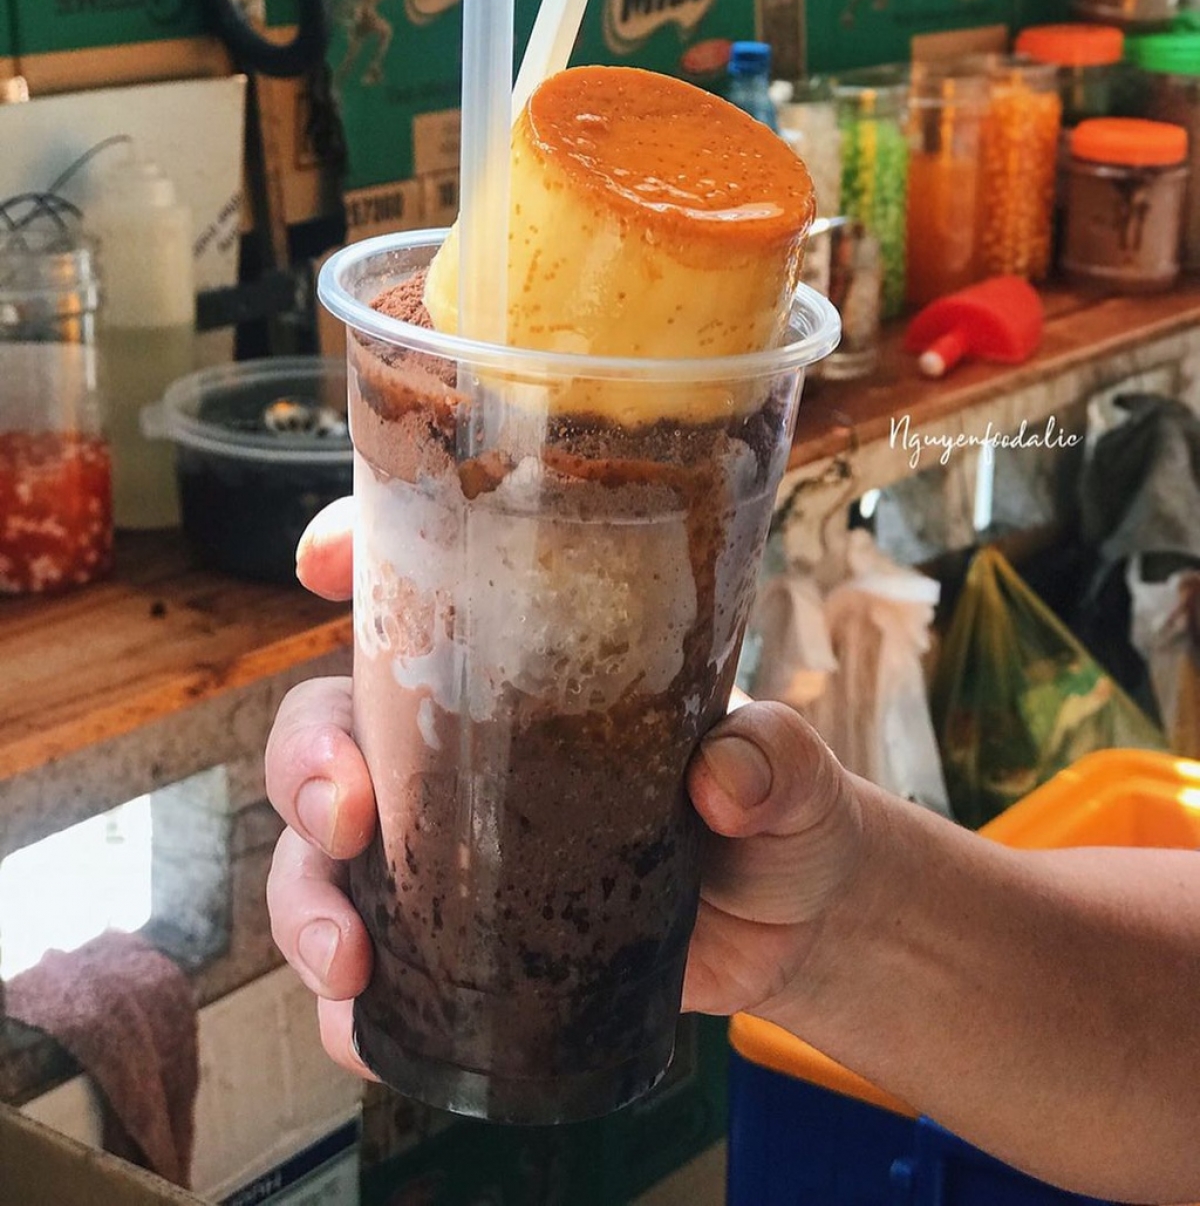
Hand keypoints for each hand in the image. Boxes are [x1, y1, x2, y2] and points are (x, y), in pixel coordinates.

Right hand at [266, 500, 867, 1075]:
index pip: (419, 587)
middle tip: (343, 816)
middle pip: (330, 726)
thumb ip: (771, 756)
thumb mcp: (789, 768)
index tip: (322, 564)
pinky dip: (348, 1010)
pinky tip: (366, 1029)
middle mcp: (462, 747)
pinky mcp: (458, 948)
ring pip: (319, 855)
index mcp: (522, 666)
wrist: (790, 927)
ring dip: (305, 899)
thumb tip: (725, 776)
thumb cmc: (777, 807)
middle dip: (307, 761)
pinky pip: (375, 974)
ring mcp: (448, 851)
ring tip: (347, 959)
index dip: (353, 554)